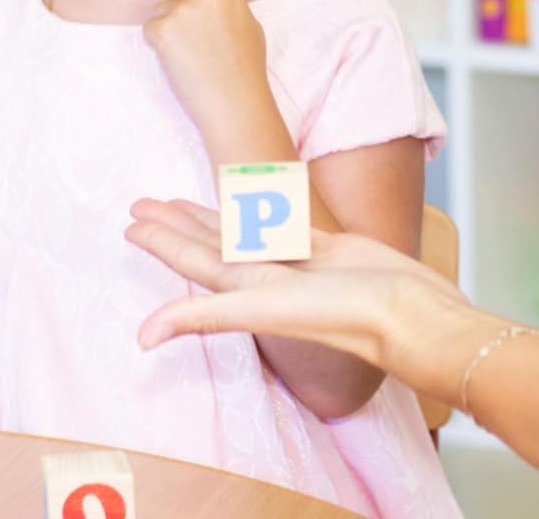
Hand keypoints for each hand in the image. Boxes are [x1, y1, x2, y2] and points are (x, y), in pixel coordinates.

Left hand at [125, 198, 467, 373]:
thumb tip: (140, 340)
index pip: (192, 259)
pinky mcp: (332, 249)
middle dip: (176, 224)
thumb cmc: (340, 316)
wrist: (407, 313)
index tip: (131, 223)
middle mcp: (268, 277)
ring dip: (214, 216)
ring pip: (246, 233)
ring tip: (187, 200)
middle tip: (143, 202)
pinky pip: (287, 225)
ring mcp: (300, 263)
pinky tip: (261, 204)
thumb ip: (202, 317)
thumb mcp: (263, 310)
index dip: (161, 241)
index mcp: (246, 290)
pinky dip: (267, 213)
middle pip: (210, 243)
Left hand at [143, 0, 269, 132]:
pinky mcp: (163, 28)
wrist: (236, 105)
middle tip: (201, 43)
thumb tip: (213, 2)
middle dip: (181, 9)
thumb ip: (228, 6)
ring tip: (194, 56)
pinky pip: (151, 29)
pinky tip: (181, 62)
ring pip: (162, 10)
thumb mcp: (247, 29)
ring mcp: (185, 9)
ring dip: (171, 31)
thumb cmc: (244, 72)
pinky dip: (160, 47)